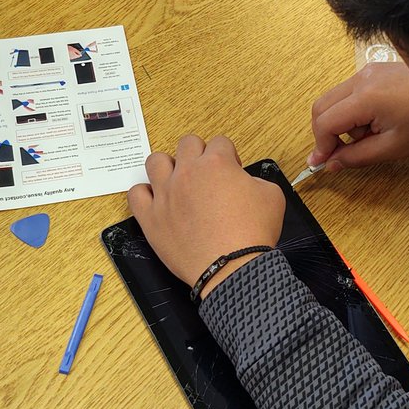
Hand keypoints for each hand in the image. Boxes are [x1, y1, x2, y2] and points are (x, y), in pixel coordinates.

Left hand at [128, 136, 285, 299]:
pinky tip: (158, 202)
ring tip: (178, 182)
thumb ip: (256, 179)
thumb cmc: (252, 234)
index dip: (229, 155)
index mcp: (216, 163)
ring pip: (156, 161)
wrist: (233, 267)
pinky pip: (136, 194)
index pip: (220, 142)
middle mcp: (187, 173)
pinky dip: (145, 195)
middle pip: (187, 143)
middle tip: (208, 175)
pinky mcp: (151, 217)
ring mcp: (166, 194)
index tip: (231, 170)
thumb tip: (245, 181)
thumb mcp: (272, 196)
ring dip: (168, 167)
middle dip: (200, 154)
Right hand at [310, 62, 408, 170]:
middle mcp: (362, 79)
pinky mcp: (376, 70)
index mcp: (365, 98)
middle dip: (326, 133)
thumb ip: (357, 156)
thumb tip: (332, 163)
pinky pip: (351, 91)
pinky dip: (353, 110)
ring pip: (335, 98)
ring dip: (341, 122)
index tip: (322, 162)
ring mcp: (368, 71)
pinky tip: (375, 122)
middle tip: (339, 153)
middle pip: (322, 106)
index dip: (320, 145)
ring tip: (369, 136)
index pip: (324, 122)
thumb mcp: (393, 146)